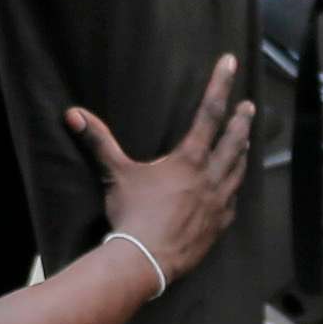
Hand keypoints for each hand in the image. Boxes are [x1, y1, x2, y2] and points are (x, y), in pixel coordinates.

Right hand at [69, 55, 256, 291]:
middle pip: (234, 141)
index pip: (209, 112)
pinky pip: (232, 201)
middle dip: (242, 121)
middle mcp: (210, 176)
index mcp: (189, 159)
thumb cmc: (133, 214)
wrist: (147, 260)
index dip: (220, 84)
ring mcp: (218, 202)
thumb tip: (73, 114)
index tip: (230, 63)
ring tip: (246, 142)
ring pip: (238, 170)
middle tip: (249, 107)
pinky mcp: (219, 225)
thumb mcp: (116, 173)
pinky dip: (234, 189)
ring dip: (243, 153)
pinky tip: (233, 189)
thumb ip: (99, 141)